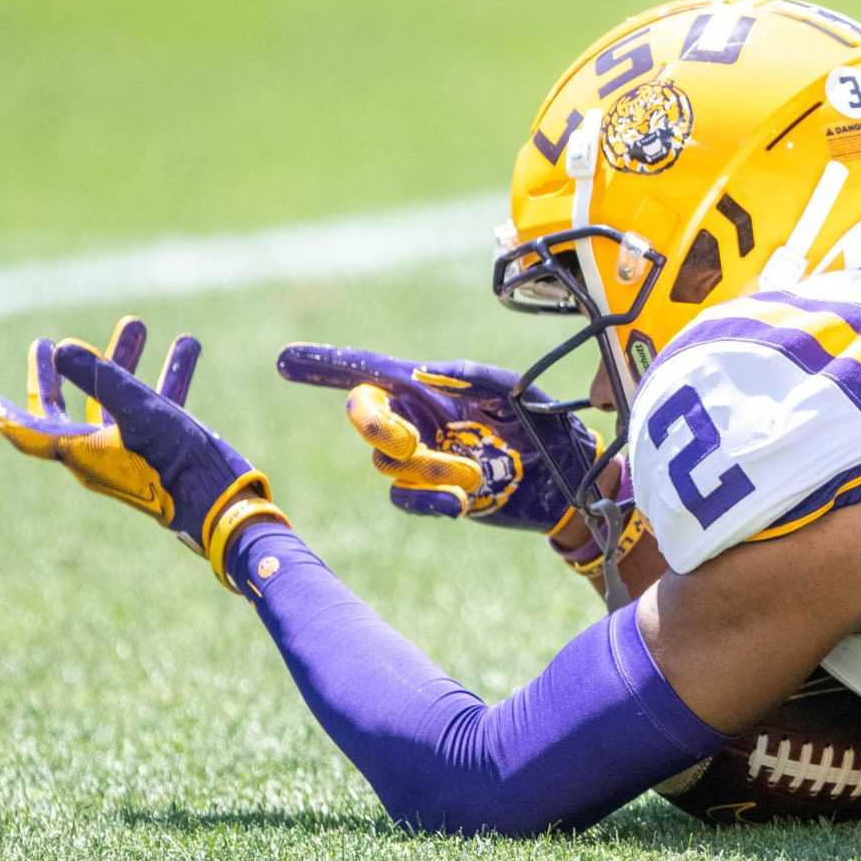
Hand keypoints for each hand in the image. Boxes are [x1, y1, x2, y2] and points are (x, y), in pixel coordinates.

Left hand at [0, 317, 283, 584]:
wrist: (223, 506)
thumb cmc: (176, 465)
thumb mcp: (140, 413)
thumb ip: (103, 378)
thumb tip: (62, 346)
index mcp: (80, 451)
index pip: (28, 430)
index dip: (3, 413)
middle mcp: (99, 452)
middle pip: (66, 410)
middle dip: (59, 374)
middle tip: (43, 344)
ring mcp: (132, 451)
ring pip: (117, 400)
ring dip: (123, 361)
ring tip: (136, 324)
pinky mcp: (165, 448)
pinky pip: (159, 405)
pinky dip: (169, 375)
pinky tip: (188, 347)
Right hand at [275, 345, 602, 535]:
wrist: (574, 476)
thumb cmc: (546, 421)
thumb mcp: (513, 388)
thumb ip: (468, 375)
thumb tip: (420, 371)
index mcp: (431, 387)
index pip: (370, 371)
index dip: (327, 366)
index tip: (286, 361)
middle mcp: (419, 420)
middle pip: (366, 417)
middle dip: (375, 425)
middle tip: (408, 437)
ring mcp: (425, 459)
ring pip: (389, 463)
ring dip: (429, 466)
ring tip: (477, 468)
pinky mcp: (438, 495)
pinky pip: (405, 499)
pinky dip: (426, 498)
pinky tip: (459, 499)